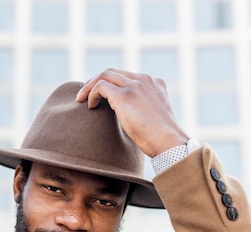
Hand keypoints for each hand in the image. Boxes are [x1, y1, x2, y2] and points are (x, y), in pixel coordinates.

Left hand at [75, 68, 189, 157]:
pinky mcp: (124, 96)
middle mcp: (144, 80)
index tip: (101, 95)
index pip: (127, 75)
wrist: (169, 142)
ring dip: (89, 86)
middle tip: (85, 94)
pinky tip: (90, 106)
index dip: (111, 83)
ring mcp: (134, 86)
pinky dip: (91, 94)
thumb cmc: (162, 137)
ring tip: (81, 99)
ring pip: (104, 75)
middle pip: (113, 71)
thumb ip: (144, 107)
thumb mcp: (155, 115)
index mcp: (155, 82)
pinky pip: (100, 87)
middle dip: (96, 81)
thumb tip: (128, 115)